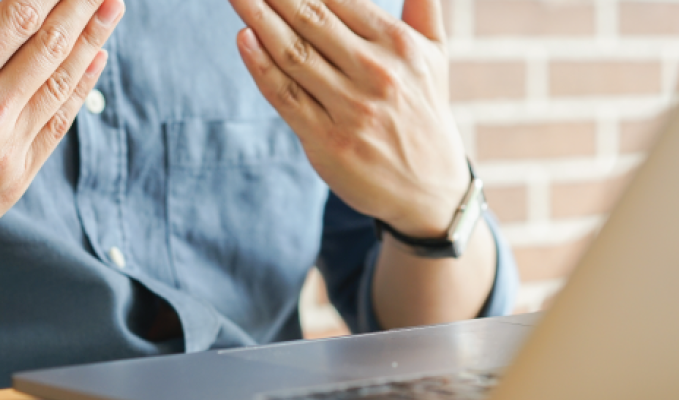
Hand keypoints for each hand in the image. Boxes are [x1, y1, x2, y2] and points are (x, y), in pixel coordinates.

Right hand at [0, 0, 123, 281]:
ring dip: (92, 39)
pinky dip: (80, 88)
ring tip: (112, 5)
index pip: (17, 17)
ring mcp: (7, 149)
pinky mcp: (16, 178)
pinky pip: (57, 123)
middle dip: (80, 6)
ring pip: (61, 82)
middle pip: (50, 44)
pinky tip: (95, 59)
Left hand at [229, 0, 469, 237]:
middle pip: (312, 19)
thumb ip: (425, 6)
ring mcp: (350, 108)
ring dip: (258, 19)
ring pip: (293, 53)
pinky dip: (261, 66)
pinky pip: (285, 95)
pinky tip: (243, 38)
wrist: (428, 189)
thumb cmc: (423, 111)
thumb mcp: (435, 55)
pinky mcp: (326, 139)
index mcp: (400, 45)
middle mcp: (377, 72)